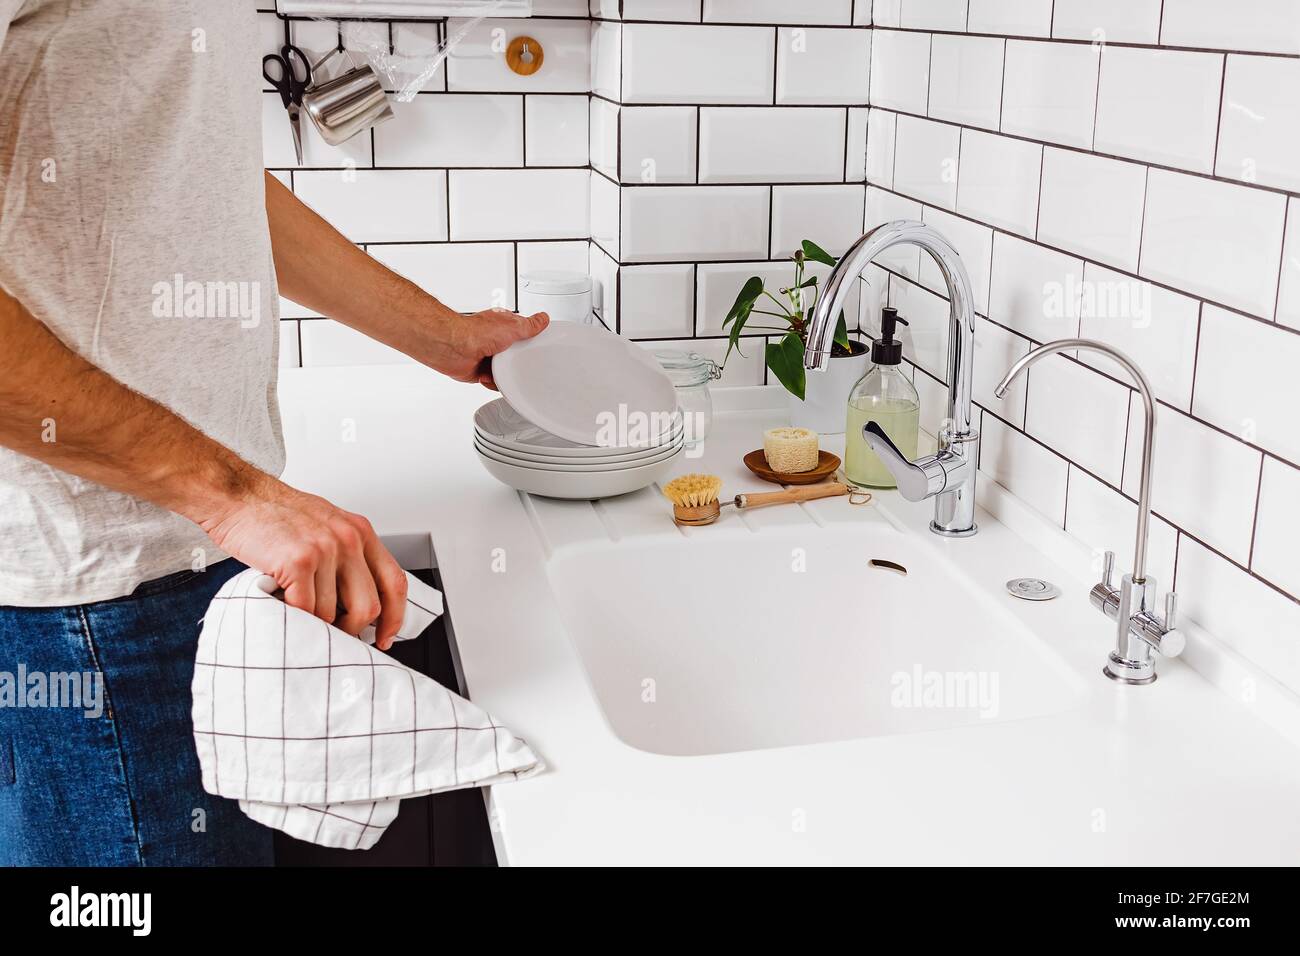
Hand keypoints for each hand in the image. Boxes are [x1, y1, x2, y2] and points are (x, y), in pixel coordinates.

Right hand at [199, 474, 407, 649]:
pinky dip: (294, 616)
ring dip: (315, 623)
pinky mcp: (298, 561)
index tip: (385, 637)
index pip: (394, 582)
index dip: (394, 617)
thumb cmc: (276, 515)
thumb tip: (360, 603)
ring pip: (332, 614)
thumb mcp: (326, 527)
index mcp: (361, 532)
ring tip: (297, 609)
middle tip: (335, 636)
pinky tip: (283, 604)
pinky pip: (305, 609)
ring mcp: (325, 549)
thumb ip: (347, 558)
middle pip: (369, 607)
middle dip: (352, 631)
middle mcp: (349, 539)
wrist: (237, 496)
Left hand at [434, 309, 549, 387]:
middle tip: (518, 361)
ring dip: (504, 373)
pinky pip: (494, 381)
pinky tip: (490, 376)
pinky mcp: (479, 371)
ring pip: (505, 370)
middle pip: (515, 355)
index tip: (536, 347)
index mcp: (502, 326)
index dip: (529, 341)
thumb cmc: (475, 332)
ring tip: (501, 369)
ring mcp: (486, 356)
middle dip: (517, 361)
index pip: (522, 334)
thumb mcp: (512, 326)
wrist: (453, 347)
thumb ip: (530, 325)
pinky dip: (493, 382)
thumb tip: (542, 319)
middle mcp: (493, 341)